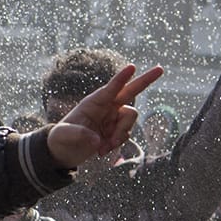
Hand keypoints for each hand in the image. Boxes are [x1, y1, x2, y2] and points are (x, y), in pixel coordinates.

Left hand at [47, 63, 164, 169]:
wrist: (64, 153)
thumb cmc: (60, 138)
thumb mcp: (63, 135)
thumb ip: (78, 135)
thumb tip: (97, 141)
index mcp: (93, 102)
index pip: (110, 89)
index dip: (121, 79)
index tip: (131, 67)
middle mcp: (106, 107)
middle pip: (130, 91)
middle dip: (145, 81)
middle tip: (160, 69)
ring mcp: (114, 119)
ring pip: (130, 119)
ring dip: (120, 133)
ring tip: (104, 147)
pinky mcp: (117, 131)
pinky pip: (126, 134)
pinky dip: (116, 143)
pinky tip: (101, 151)